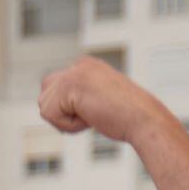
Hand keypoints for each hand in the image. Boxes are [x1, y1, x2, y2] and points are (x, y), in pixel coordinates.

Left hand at [35, 56, 165, 143]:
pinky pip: (50, 115)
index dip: (68, 110)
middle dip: (62, 115)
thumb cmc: (126, 116)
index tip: (95, 109)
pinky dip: (68, 125)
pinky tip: (90, 117)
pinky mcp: (70, 84)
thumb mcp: (96, 100)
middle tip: (92, 113)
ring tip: (93, 114)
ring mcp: (74, 72)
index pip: (53, 90)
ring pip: (45, 107)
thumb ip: (74, 96)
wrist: (144, 120)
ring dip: (66, 121)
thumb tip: (45, 101)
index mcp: (85, 65)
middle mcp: (78, 64)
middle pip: (44, 98)